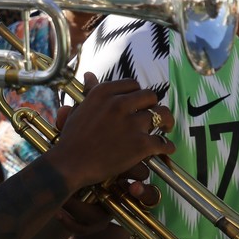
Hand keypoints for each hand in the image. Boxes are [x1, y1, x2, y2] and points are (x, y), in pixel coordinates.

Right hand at [46, 75, 174, 192]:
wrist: (71, 164)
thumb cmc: (72, 138)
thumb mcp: (79, 110)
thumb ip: (89, 92)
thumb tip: (89, 74)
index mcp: (104, 93)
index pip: (132, 84)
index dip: (137, 94)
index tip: (138, 104)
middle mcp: (119, 104)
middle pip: (150, 96)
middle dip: (153, 105)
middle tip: (153, 115)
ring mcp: (131, 124)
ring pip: (161, 115)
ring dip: (165, 122)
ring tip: (165, 128)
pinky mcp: (140, 144)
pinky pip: (163, 141)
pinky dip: (166, 146)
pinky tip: (165, 148)